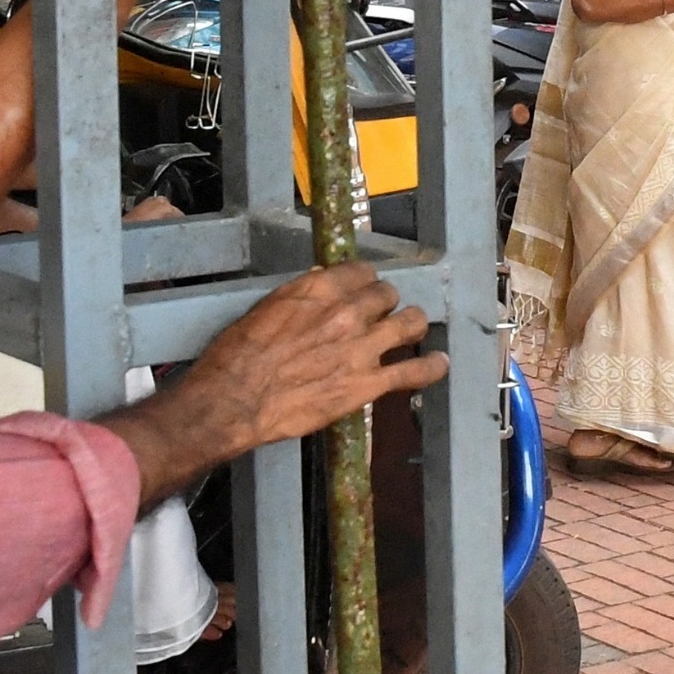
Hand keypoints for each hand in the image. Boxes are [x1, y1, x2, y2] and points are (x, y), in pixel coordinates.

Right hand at [99, 265, 443, 510]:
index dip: (365, 282)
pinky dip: (431, 368)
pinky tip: (439, 363)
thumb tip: (322, 285)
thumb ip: (302, 297)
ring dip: (412, 324)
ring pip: (409, 323)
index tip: (363, 290)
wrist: (234, 400)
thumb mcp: (266, 309)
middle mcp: (347, 312)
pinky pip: (413, 372)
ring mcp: (362, 348)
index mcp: (319, 289)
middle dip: (385, 303)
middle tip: (380, 314)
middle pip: (387, 295)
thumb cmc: (238, 356)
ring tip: (412, 329)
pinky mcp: (367, 385)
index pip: (362, 272)